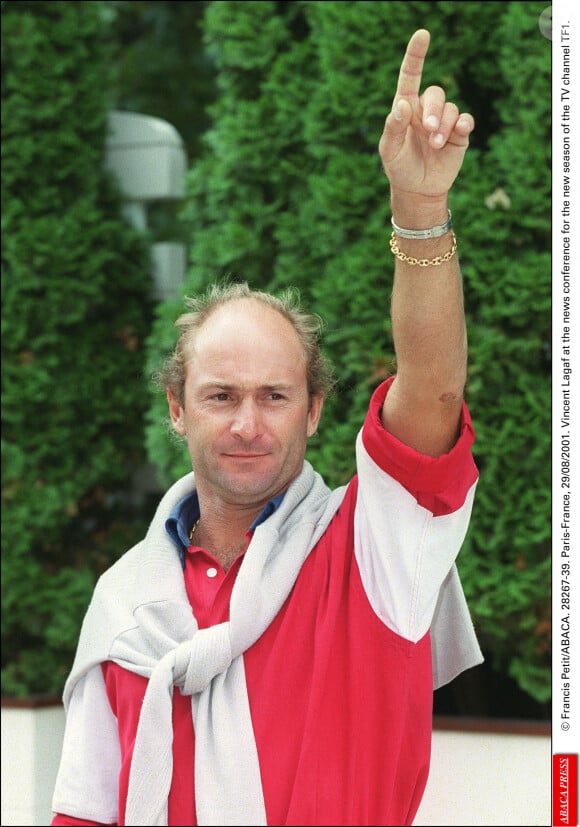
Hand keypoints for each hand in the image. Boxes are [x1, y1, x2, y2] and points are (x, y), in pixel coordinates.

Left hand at [378, 29, 473, 199]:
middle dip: (433, 110)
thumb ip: (393, 127)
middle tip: (428, 130)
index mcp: (406, 108)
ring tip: (435, 145)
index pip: (410, 76)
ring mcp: (443, 121)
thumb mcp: (389, 150)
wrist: (418, 190)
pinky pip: (465, 120)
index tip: (422, 35)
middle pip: (435, 93)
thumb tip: (403, 104)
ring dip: (443, 126)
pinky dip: (462, 124)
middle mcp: (425, 110)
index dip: (416, 55)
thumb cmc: (399, 167)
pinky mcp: (459, 134)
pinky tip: (457, 132)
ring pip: (450, 108)